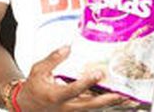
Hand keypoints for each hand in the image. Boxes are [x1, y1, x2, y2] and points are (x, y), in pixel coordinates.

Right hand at [16, 45, 139, 110]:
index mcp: (55, 96)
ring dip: (110, 104)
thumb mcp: (38, 70)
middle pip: (90, 105)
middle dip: (107, 100)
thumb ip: (54, 59)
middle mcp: (65, 107)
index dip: (87, 82)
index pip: (73, 89)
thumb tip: (69, 47)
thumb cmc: (33, 88)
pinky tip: (116, 100)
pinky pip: (92, 109)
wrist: (27, 106)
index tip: (98, 73)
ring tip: (127, 98)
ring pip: (94, 109)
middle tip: (122, 94)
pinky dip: (104, 104)